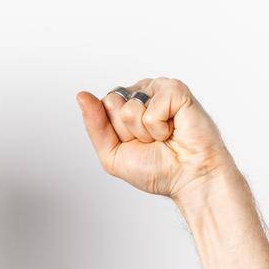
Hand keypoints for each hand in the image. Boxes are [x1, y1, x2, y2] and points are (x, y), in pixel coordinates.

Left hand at [74, 78, 235, 200]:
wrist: (187, 178)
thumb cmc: (156, 168)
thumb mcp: (112, 154)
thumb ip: (95, 125)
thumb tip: (82, 96)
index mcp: (125, 104)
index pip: (101, 108)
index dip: (115, 133)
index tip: (135, 144)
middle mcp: (141, 93)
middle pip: (111, 103)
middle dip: (127, 131)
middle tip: (149, 141)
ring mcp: (159, 89)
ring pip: (129, 108)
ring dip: (144, 132)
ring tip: (163, 137)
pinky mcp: (176, 91)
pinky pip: (151, 110)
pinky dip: (160, 128)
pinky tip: (173, 130)